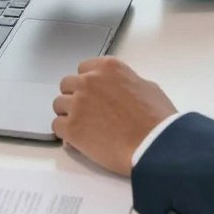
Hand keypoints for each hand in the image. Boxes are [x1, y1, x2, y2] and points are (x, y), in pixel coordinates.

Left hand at [53, 57, 176, 174]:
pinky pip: (57, 126)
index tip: (92, 93)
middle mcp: (90, 81)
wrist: (153, 145)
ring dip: (68, 114)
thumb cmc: (156, 120)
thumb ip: (126, 82)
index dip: (88, 82)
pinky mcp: (72, 128)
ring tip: (83, 127)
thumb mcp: (147, 87)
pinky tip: (78, 139)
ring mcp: (78, 103)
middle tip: (87, 111)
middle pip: (67, 84)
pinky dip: (65, 133)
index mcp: (108, 67)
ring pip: (58, 104)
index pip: (83, 68)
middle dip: (75, 97)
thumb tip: (121, 89)